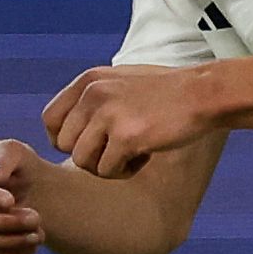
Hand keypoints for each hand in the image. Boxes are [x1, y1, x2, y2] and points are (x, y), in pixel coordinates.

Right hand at [0, 136, 52, 253]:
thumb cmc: (15, 164)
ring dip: (12, 240)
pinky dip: (11, 253)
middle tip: (36, 218)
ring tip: (39, 232)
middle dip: (4, 221)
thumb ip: (3, 158)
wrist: (25, 185)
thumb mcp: (15, 151)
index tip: (11, 200)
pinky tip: (32, 244)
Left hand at [42, 63, 222, 178]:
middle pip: (63, 145)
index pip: (49, 119)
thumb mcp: (119, 83)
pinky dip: (125, 171)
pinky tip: (144, 157)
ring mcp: (108, 115)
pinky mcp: (126, 137)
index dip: (64, 139)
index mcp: (88, 81)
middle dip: (87, 156)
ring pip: (82, 161)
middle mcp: (92, 95)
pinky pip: (107, 170)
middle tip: (115, 152)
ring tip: (131, 155)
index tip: (89, 144)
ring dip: (106, 166)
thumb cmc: (165, 92)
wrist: (203, 93)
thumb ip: (91, 101)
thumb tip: (62, 134)